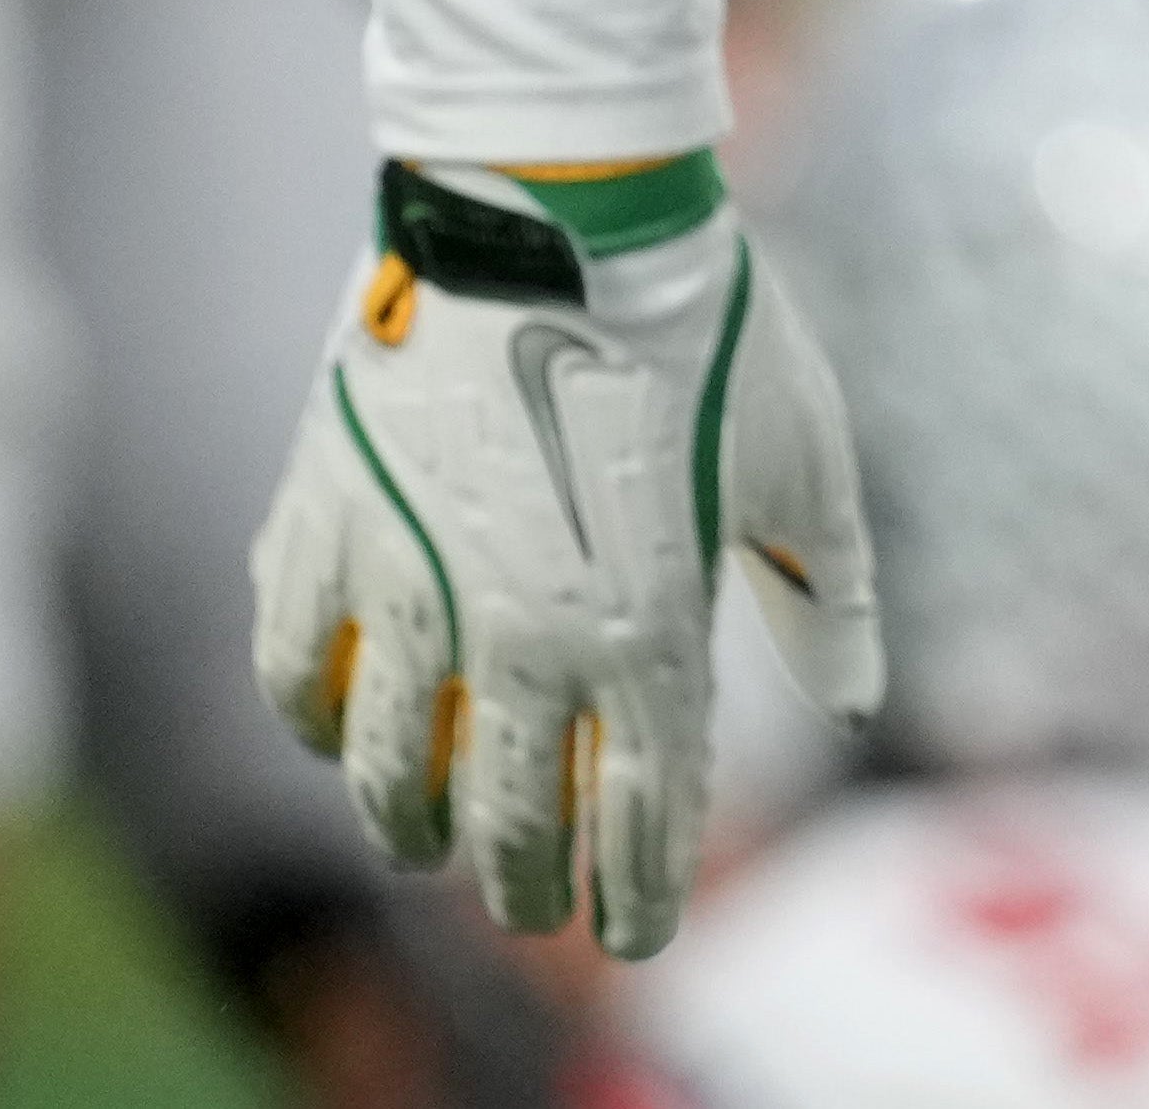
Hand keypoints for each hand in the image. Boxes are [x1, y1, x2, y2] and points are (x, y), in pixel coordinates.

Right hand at [247, 158, 883, 952]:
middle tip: (538, 914)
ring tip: (437, 842)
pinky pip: (293, 673)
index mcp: (648, 628)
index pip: (642, 813)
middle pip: (509, 823)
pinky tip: (337, 731)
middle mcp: (522, 637)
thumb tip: (856, 695)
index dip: (640, 894)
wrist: (560, 210)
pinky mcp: (325, 534)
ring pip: (386, 777)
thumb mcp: (804, 456)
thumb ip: (828, 589)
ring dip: (415, 826)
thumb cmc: (707, 325)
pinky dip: (314, 721)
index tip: (641, 938)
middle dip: (529, 887)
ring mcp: (407, 592)